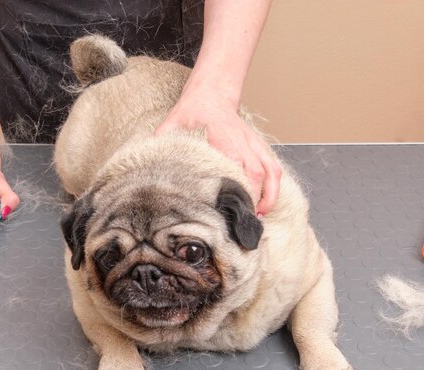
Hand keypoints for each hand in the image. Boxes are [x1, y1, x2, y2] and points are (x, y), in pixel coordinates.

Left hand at [155, 90, 281, 215]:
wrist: (212, 94)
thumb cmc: (194, 110)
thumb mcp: (174, 123)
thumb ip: (164, 142)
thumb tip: (149, 161)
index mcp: (223, 137)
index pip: (234, 164)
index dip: (235, 187)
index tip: (230, 207)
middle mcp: (242, 142)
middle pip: (255, 174)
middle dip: (253, 199)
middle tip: (244, 221)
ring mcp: (253, 145)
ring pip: (270, 172)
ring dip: (269, 195)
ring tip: (259, 216)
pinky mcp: (259, 147)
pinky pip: (273, 168)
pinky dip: (274, 187)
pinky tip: (266, 202)